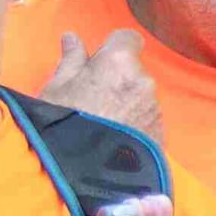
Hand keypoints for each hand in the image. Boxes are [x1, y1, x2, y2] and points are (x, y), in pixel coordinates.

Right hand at [33, 29, 159, 138]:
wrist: (83, 177)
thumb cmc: (61, 126)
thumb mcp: (55, 90)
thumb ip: (70, 60)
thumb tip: (72, 38)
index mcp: (118, 62)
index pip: (127, 38)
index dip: (112, 48)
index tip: (98, 63)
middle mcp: (143, 81)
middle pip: (133, 70)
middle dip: (116, 79)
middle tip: (90, 100)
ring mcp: (154, 109)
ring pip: (140, 96)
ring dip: (125, 103)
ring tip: (100, 125)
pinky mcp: (160, 134)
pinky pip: (146, 119)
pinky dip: (133, 124)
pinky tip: (112, 139)